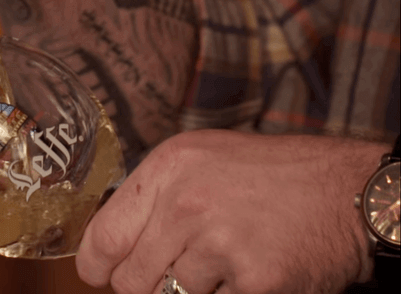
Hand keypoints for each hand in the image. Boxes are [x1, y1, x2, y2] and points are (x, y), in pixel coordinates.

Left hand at [76, 130, 388, 293]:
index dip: (99, 266)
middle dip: (148, 285)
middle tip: (182, 268)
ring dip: (195, 289)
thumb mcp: (200, 162)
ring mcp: (219, 244)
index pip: (103, 238)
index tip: (104, 273)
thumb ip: (153, 200)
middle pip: (131, 282)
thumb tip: (111, 248)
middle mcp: (186, 204)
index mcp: (167, 169)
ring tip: (226, 260)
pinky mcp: (255, 281)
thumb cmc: (269, 176)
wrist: (345, 189)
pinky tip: (248, 271)